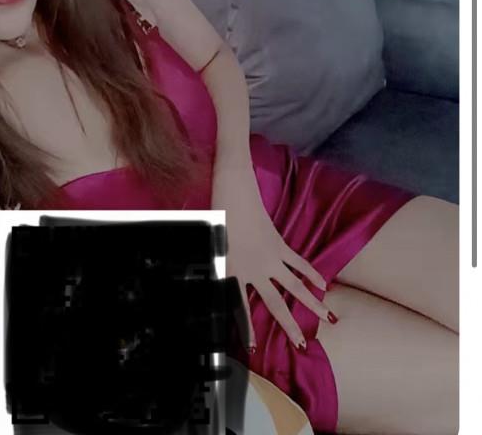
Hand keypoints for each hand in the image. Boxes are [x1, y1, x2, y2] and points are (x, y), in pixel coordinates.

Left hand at [212, 155, 337, 350]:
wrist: (233, 192)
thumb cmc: (217, 217)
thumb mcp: (211, 247)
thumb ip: (217, 269)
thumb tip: (219, 285)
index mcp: (233, 270)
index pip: (240, 307)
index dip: (246, 328)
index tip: (254, 348)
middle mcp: (254, 269)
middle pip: (276, 304)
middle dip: (289, 326)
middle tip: (303, 346)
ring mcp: (270, 257)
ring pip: (295, 286)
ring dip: (313, 303)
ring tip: (329, 318)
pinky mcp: (279, 243)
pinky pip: (299, 262)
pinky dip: (311, 273)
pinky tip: (324, 284)